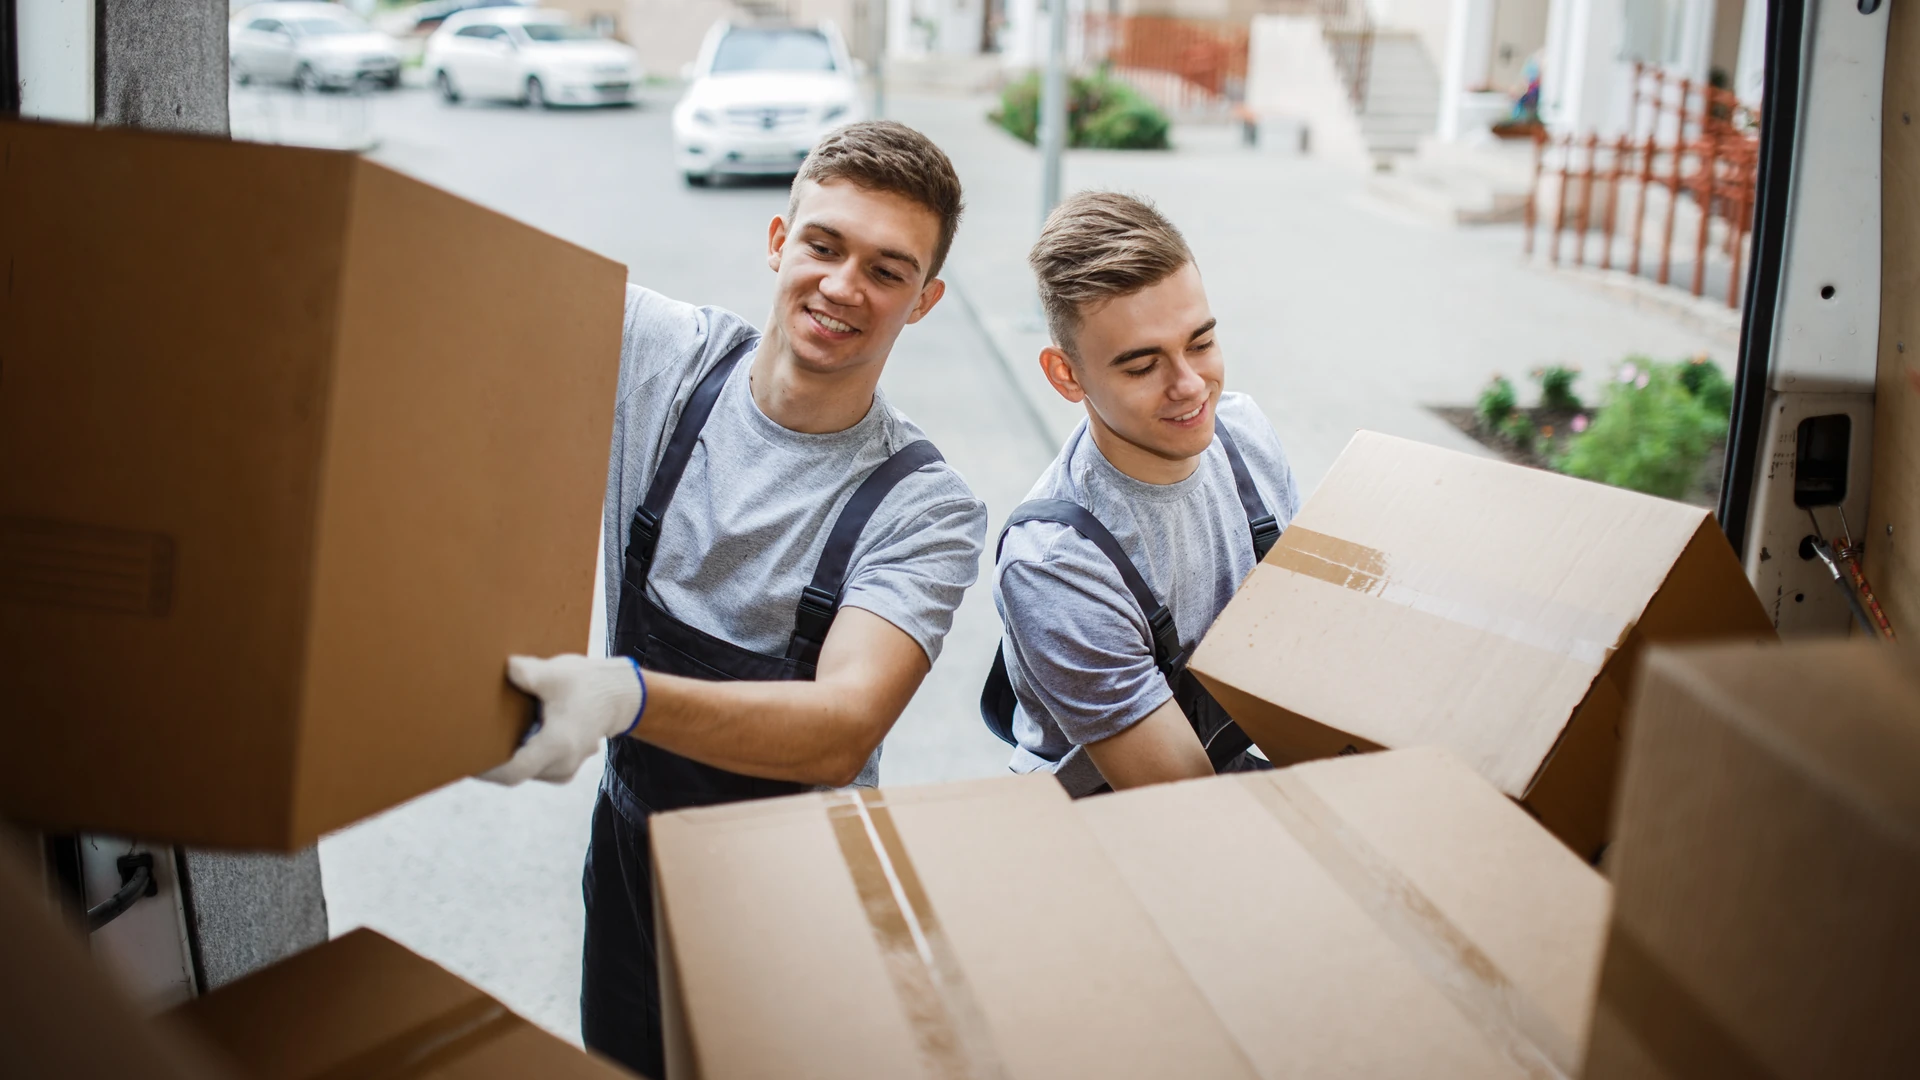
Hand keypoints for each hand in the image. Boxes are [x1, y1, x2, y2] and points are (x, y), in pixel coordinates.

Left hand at [479, 655, 644, 785]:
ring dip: (507, 756)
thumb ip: (525, 672)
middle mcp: (562, 764)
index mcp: (558, 744)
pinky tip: (513, 734)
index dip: (486, 769)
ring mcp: (563, 770)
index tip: (465, 757)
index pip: (513, 771)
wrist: (620, 697)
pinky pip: (533, 768)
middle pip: (514, 772)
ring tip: (487, 734)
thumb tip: (501, 668)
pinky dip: (520, 755)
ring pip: (523, 771)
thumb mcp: (556, 673)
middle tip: (466, 739)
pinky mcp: (562, 768)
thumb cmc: (590, 685)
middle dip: (492, 758)